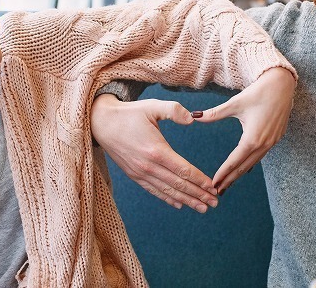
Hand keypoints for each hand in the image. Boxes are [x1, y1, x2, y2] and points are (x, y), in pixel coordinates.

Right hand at [90, 94, 218, 212]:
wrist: (101, 123)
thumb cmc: (129, 113)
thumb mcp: (152, 106)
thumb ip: (174, 110)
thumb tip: (192, 119)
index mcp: (156, 150)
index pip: (183, 170)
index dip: (200, 180)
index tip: (213, 188)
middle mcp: (148, 166)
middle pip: (178, 184)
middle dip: (198, 195)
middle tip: (215, 203)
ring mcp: (140, 173)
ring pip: (167, 191)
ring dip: (186, 200)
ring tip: (202, 208)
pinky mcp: (134, 175)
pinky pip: (154, 190)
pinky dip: (168, 198)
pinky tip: (179, 204)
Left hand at [195, 67, 294, 193]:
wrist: (282, 85)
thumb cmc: (258, 92)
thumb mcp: (234, 103)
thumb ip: (214, 113)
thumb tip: (194, 116)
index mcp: (252, 138)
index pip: (234, 161)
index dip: (223, 174)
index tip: (213, 185)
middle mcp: (263, 144)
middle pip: (243, 167)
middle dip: (230, 180)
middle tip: (216, 192)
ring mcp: (272, 142)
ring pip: (253, 163)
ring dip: (240, 174)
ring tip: (228, 184)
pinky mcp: (276, 138)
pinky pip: (261, 156)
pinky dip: (250, 164)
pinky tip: (244, 168)